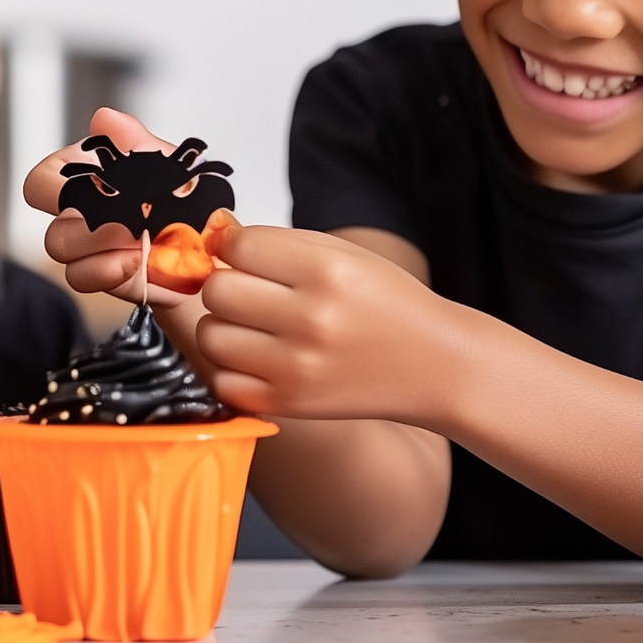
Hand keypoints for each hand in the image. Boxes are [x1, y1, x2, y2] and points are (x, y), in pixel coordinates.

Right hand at [22, 107, 193, 307]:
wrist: (207, 239)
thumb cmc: (179, 195)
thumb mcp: (162, 160)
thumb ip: (131, 139)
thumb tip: (104, 119)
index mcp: (82, 180)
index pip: (41, 182)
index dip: (54, 187)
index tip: (91, 187)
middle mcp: (78, 216)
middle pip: (52, 229)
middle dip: (87, 227)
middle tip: (126, 222)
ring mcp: (89, 251)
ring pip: (65, 257)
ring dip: (100, 250)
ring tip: (137, 242)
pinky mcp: (104, 276)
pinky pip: (84, 278)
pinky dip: (109, 272)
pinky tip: (137, 261)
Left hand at [196, 220, 476, 423]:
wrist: (433, 365)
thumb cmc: (388, 305)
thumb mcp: (345, 255)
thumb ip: (278, 242)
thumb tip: (214, 237)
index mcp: (328, 272)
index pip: (239, 247)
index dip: (232, 245)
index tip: (243, 253)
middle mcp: (311, 321)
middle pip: (217, 291)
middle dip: (226, 284)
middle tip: (250, 291)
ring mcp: (297, 368)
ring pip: (210, 336)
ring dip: (223, 326)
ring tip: (254, 325)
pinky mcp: (288, 404)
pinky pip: (222, 381)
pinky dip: (230, 368)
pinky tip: (257, 357)